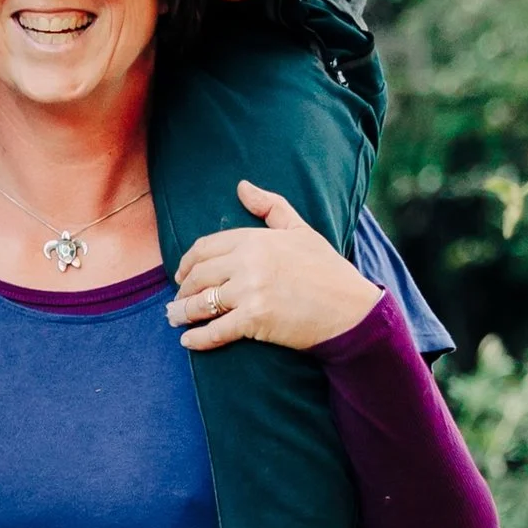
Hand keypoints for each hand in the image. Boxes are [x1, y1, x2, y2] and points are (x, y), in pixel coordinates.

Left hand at [168, 181, 381, 352]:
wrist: (354, 311)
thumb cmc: (328, 270)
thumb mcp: (300, 230)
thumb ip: (270, 206)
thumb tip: (241, 186)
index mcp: (254, 239)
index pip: (206, 247)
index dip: (188, 261)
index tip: (181, 273)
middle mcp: (247, 262)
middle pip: (199, 274)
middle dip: (183, 288)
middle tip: (176, 299)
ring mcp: (250, 291)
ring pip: (203, 302)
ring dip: (183, 312)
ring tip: (174, 318)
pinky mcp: (256, 320)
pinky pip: (218, 330)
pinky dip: (199, 338)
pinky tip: (188, 342)